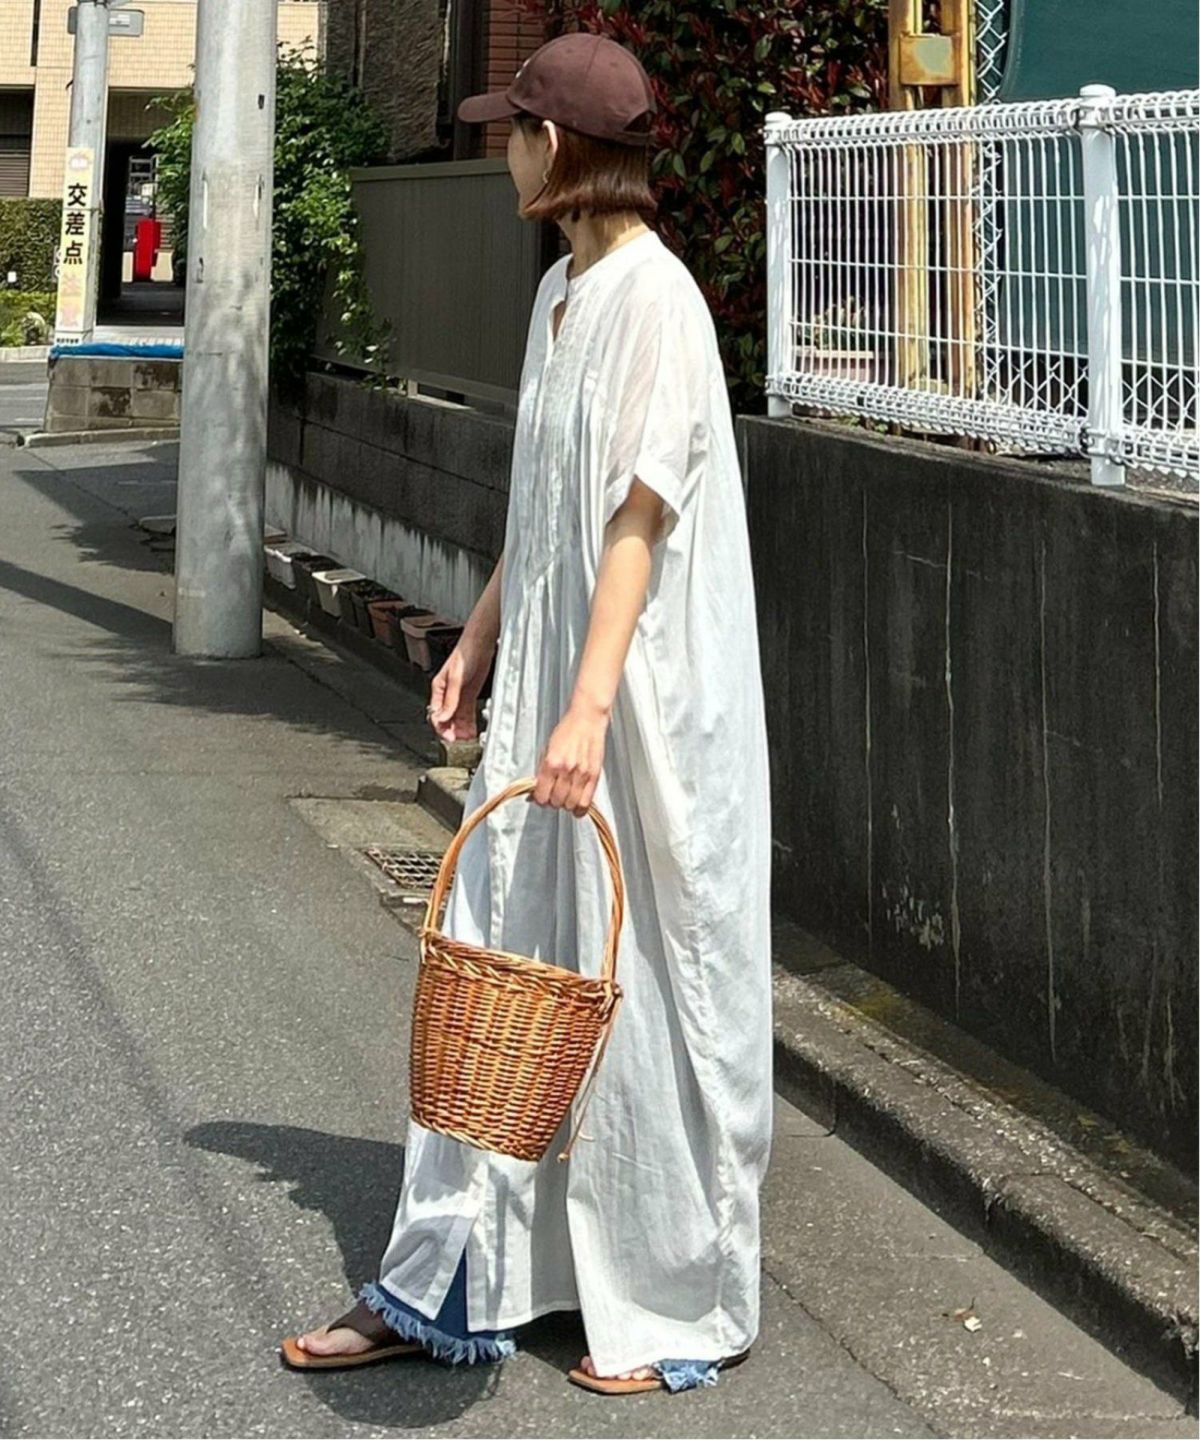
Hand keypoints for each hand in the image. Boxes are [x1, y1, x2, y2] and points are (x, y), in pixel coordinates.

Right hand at [427, 634, 492, 742]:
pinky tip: (472, 731)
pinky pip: (467, 714)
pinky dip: (469, 724)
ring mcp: (459, 696)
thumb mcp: (456, 679)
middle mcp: (447, 694)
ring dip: (461, 730)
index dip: (441, 727)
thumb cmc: (465, 653)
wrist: (481, 644)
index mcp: (438, 689)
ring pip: (457, 719)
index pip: (435, 714)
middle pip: (446, 719)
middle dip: (451, 731)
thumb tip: (442, 717)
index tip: (448, 737)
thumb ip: (450, 699)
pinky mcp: (470, 696)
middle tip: (459, 741)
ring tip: (467, 738)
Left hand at [530, 700, 608, 815]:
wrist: (587, 719)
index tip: (540, 797)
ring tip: (565, 797)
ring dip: (565, 804)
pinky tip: (576, 806)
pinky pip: (586, 802)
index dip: (539, 799)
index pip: (542, 795)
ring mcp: (582, 774)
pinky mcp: (594, 775)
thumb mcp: (547, 749)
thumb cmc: (567, 731)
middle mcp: (566, 770)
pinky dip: (579, 808)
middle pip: (556, 802)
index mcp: (551, 763)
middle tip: (553, 795)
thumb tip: (534, 792)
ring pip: (570, 804)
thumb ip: (541, 772)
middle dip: (552, 802)